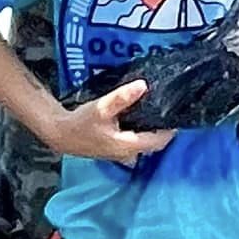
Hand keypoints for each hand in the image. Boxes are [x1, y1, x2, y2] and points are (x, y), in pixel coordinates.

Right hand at [47, 79, 174, 164]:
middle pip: (155, 143)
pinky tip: (140, 116)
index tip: (178, 111)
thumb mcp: (101, 107)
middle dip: (163, 127)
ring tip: (158, 109)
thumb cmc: (81, 122)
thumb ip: (122, 98)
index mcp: (128, 146)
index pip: (159, 141)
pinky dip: (141, 130)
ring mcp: (122, 153)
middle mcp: (128, 153)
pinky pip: (136, 140)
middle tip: (170, 107)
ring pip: (145, 142)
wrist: (60, 133)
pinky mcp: (116, 148)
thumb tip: (144, 85)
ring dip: (152, 129)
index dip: (171, 128)